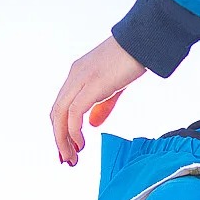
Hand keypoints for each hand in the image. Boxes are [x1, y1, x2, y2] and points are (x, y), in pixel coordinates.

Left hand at [49, 35, 145, 164]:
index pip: (61, 106)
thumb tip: (92, 124)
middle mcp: (74, 76)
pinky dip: (73, 131)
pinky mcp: (91, 84)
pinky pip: (74, 113)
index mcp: (78, 74)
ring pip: (60, 115)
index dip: (61, 129)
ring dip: (63, 140)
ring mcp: (80, 79)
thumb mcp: (114, 87)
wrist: (144, 41)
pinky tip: (80, 144)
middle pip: (56, 113)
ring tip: (72, 157)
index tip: (68, 149)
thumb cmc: (133, 59)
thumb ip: (102, 105)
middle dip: (59, 138)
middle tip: (67, 159)